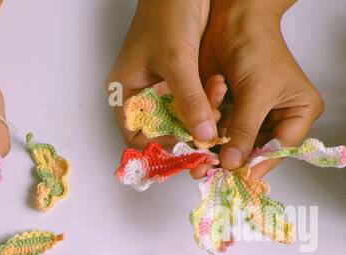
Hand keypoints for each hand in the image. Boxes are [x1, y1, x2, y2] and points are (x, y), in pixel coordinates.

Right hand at [107, 0, 224, 161]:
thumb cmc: (167, 14)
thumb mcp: (177, 60)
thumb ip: (189, 100)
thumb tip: (202, 135)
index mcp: (125, 92)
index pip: (135, 137)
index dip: (158, 148)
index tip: (186, 150)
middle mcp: (141, 93)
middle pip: (160, 130)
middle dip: (185, 132)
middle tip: (209, 136)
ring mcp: (162, 85)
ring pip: (181, 116)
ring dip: (201, 114)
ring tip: (217, 100)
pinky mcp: (182, 76)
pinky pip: (194, 100)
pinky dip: (208, 100)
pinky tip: (220, 90)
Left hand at [199, 0, 320, 176]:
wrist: (234, 19)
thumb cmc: (257, 49)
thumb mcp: (255, 94)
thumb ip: (244, 131)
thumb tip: (233, 164)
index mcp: (299, 112)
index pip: (280, 150)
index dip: (256, 165)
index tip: (234, 178)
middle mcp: (278, 118)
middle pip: (254, 151)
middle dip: (230, 160)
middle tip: (206, 172)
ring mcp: (253, 115)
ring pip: (233, 144)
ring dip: (214, 148)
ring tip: (196, 160)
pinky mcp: (232, 110)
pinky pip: (220, 130)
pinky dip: (209, 131)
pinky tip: (199, 132)